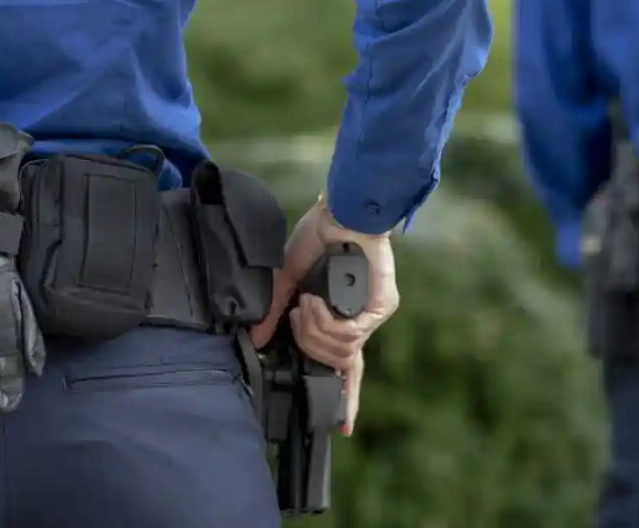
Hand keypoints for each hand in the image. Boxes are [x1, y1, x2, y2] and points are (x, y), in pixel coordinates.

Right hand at [249, 198, 398, 434]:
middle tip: (296, 316)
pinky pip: (351, 336)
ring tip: (306, 303)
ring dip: (315, 331)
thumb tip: (257, 339)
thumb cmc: (317, 238)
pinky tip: (315, 302)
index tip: (342, 426)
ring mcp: (371, 314)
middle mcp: (358, 320)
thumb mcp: (289, 278)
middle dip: (309, 345)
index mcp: (339, 316)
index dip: (346, 397)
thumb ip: (275, 311)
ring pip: (342, 352)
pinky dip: (326, 322)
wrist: (338, 212)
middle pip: (337, 362)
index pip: (347, 367)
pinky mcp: (381, 305)